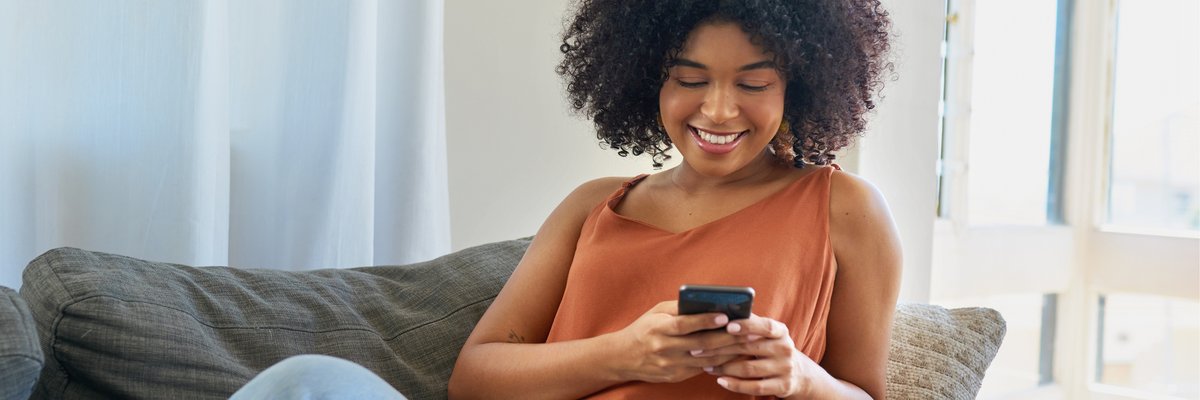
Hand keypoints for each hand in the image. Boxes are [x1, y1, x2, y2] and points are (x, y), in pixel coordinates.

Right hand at [612, 301, 746, 383]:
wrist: (623, 357)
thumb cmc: (644, 329)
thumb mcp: (656, 312)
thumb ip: (679, 308)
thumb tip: (707, 302)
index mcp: (658, 328)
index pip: (684, 324)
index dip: (704, 321)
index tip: (724, 316)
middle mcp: (664, 348)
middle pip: (700, 344)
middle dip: (726, 337)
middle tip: (747, 330)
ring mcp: (670, 365)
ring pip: (705, 359)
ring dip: (728, 351)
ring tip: (746, 342)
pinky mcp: (675, 376)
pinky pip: (701, 369)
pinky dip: (719, 361)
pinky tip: (732, 354)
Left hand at [694, 314, 817, 397]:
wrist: (798, 373)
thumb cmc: (770, 346)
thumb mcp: (766, 333)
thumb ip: (748, 323)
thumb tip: (719, 311)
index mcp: (780, 331)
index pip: (764, 326)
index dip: (747, 326)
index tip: (727, 326)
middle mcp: (784, 348)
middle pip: (749, 347)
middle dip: (720, 348)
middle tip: (698, 348)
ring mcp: (785, 368)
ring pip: (748, 369)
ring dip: (724, 368)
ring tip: (706, 365)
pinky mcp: (782, 386)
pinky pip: (755, 387)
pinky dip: (735, 384)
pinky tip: (720, 380)